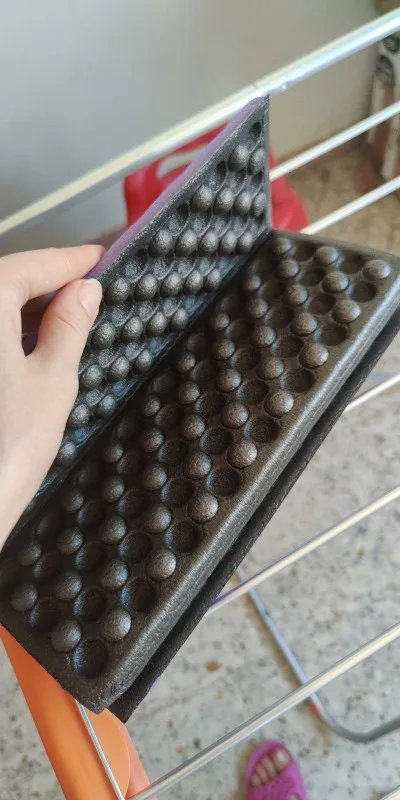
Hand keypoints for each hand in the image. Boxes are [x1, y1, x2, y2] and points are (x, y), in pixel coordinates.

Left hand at [0, 245, 103, 546]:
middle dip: (46, 282)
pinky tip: (26, 344)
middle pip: (6, 280)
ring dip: (22, 306)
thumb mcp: (52, 380)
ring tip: (65, 317)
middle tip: (88, 288)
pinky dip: (4, 330)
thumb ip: (68, 326)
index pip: (33, 266)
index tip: (99, 256)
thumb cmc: (7, 448)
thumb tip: (84, 292)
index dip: (72, 261)